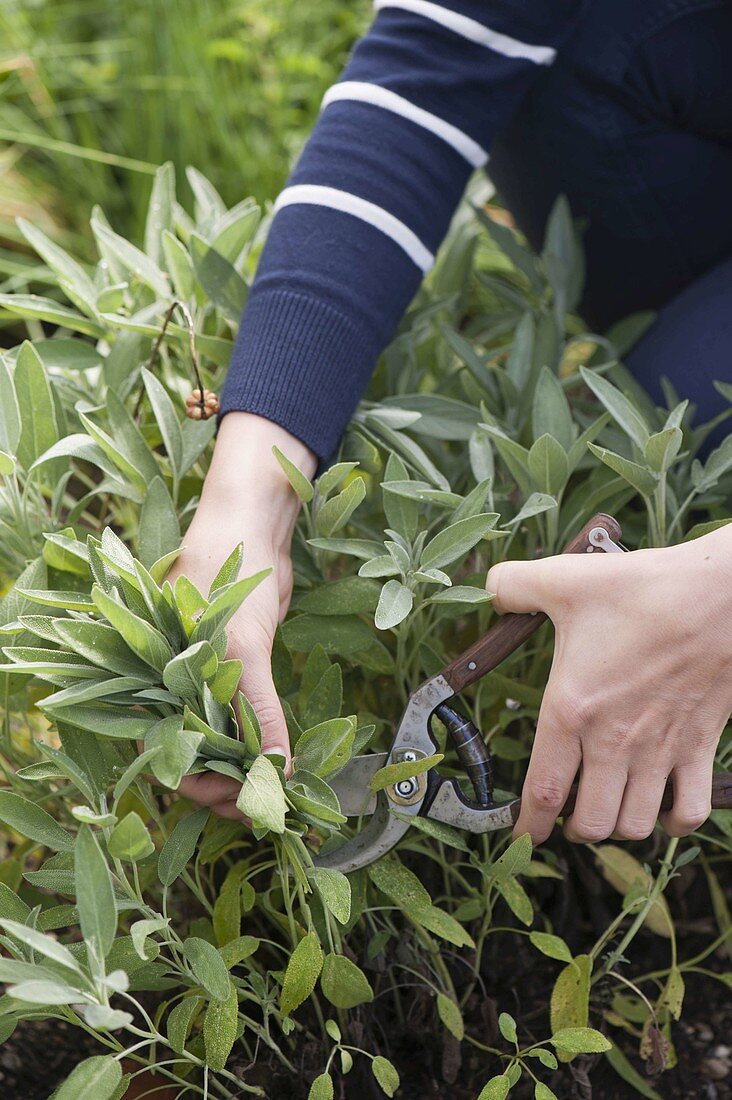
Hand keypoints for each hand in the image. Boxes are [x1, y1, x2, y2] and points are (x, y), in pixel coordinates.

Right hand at [170, 413, 315, 817]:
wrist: (251, 522)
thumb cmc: (228, 573)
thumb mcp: (241, 646)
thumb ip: (256, 710)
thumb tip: (275, 771)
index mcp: (157, 685)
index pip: (169, 758)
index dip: (204, 787)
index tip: (245, 803)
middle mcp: (177, 689)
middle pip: (197, 758)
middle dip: (231, 787)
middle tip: (272, 808)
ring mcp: (207, 682)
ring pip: (224, 743)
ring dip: (250, 770)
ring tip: (284, 793)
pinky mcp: (239, 672)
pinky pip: (246, 719)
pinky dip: (264, 743)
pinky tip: (286, 760)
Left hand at [486, 526, 731, 844]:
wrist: (717, 595)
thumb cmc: (641, 589)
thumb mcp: (563, 580)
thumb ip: (513, 585)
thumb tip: (489, 589)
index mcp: (572, 708)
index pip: (543, 790)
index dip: (528, 824)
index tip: (521, 836)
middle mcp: (614, 741)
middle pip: (589, 822)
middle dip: (571, 830)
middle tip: (564, 817)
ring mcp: (660, 749)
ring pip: (634, 824)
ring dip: (617, 826)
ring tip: (606, 810)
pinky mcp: (699, 746)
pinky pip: (690, 812)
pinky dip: (674, 822)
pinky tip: (662, 809)